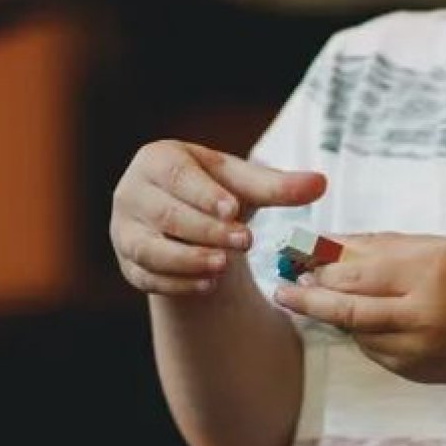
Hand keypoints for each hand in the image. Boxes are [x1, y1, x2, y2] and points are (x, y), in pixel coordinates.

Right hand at [110, 140, 325, 294]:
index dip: (204, 193)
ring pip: (149, 248)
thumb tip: (321, 183)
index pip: (176, 175)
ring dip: (187, 259)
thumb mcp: (248, 186)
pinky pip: (146, 276)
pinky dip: (177, 283)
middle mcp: (131, 192)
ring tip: (222, 266)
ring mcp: (124, 230)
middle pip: (164, 213)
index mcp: (157, 159)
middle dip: (205, 229)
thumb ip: (280, 186)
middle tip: (243, 241)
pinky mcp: (128, 264)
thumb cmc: (219, 193)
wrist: (192, 224)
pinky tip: (207, 285)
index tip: (234, 209)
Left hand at [272, 234, 445, 384]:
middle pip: (347, 308)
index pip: (359, 271)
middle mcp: (423, 312)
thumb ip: (381, 246)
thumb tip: (325, 243)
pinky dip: (357, 332)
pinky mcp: (411, 370)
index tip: (296, 259)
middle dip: (310, 298)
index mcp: (431, 271)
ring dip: (331, 315)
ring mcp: (416, 347)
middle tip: (286, 290)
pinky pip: (370, 348)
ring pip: (354, 331)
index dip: (322, 267)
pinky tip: (358, 318)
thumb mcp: (436, 249)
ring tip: (312, 299)